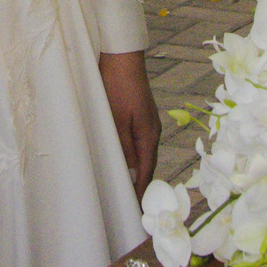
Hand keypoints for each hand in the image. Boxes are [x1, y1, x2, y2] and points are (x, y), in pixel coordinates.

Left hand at [100, 51, 159, 196]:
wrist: (121, 56)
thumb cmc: (116, 85)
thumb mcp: (115, 119)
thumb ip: (122, 147)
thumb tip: (129, 174)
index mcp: (148, 134)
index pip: (146, 171)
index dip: (141, 191)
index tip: (136, 211)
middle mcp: (151, 131)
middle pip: (146, 165)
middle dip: (139, 185)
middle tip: (129, 206)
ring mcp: (147, 123)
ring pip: (141, 154)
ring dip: (135, 170)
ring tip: (125, 188)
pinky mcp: (139, 116)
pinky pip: (137, 143)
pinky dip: (131, 156)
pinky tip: (121, 160)